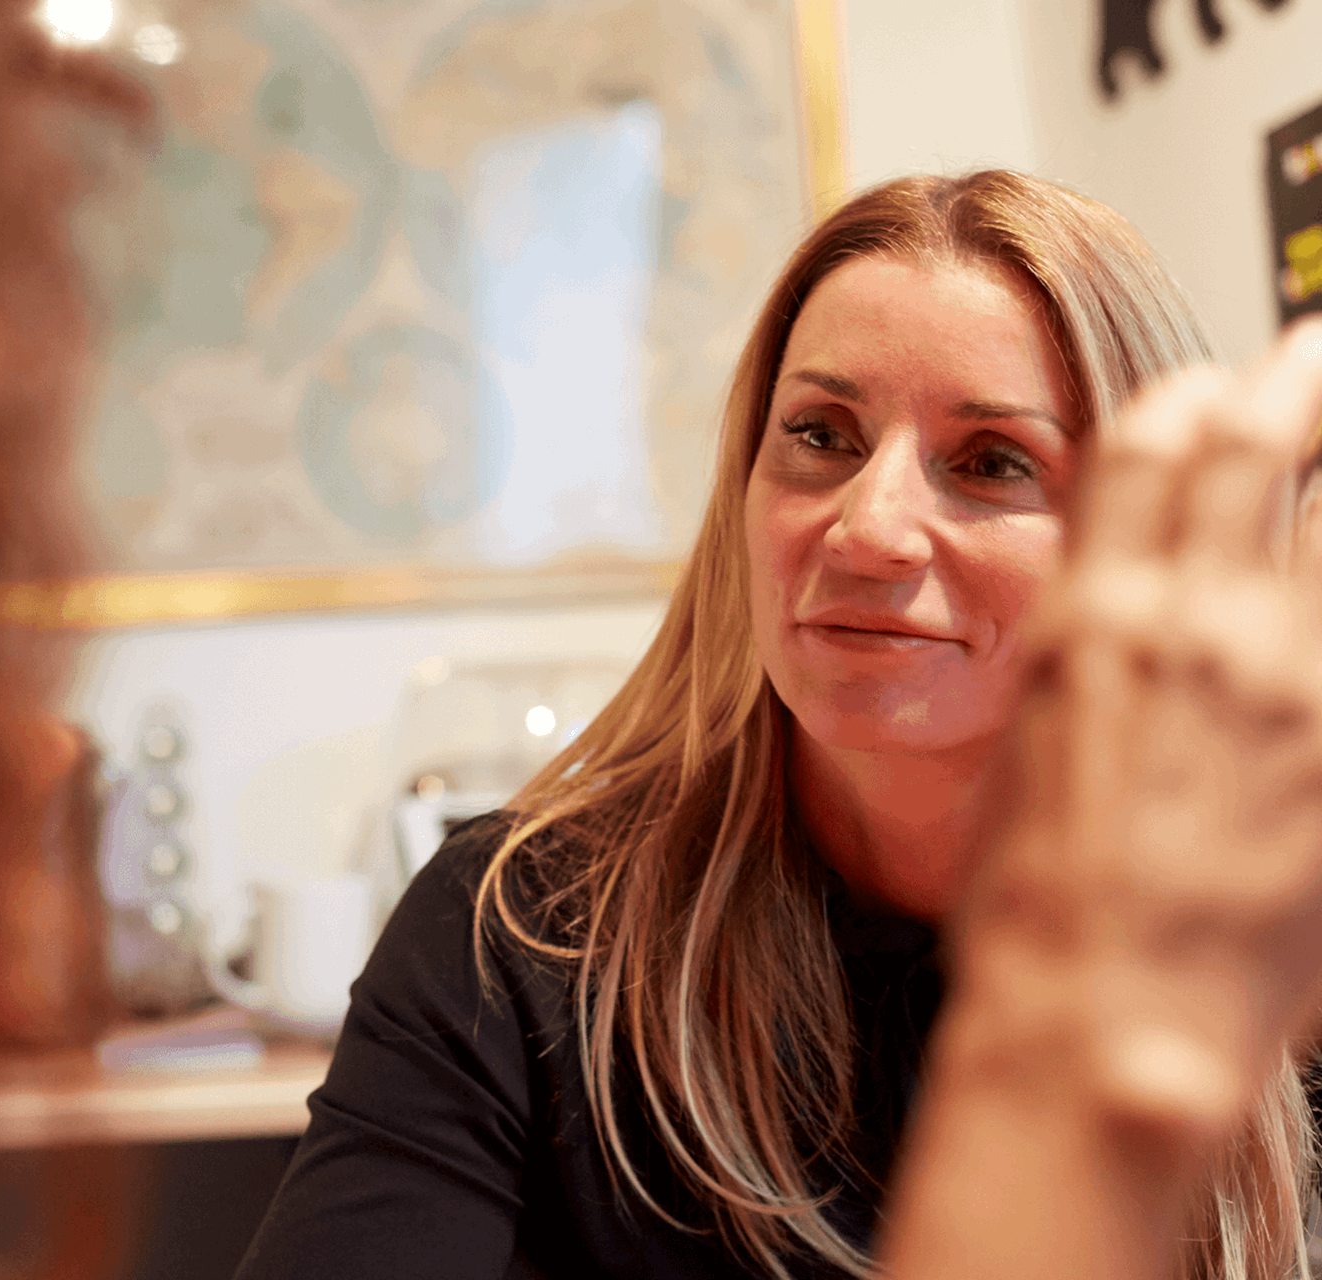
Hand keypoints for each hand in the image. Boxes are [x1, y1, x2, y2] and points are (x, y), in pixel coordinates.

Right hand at [956, 320, 1321, 1144]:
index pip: (1139, 460)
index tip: (1203, 389)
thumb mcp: (1027, 752)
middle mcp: (1189, 630)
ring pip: (1320, 522)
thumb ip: (1090, 672)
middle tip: (1308, 352)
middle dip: (1287, 390)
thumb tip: (1124, 636)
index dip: (1179, 406)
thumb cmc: (1038, 914)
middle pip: (1251, 458)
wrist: (1101, 1018)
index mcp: (1085, 628)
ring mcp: (1283, 681)